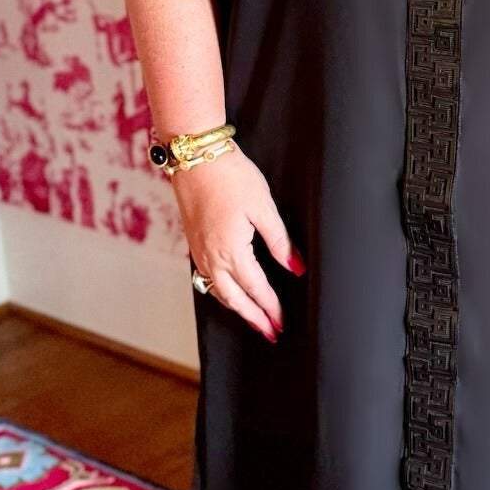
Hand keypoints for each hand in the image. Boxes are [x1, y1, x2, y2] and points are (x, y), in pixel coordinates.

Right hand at [171, 146, 303, 342]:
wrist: (195, 156)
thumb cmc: (230, 177)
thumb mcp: (264, 208)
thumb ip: (280, 241)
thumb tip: (295, 268)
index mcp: (230, 251)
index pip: (256, 289)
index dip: (270, 308)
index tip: (282, 323)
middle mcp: (210, 257)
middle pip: (234, 299)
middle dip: (253, 318)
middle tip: (270, 332)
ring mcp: (198, 251)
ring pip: (217, 291)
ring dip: (236, 307)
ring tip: (253, 318)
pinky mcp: (193, 242)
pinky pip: (206, 278)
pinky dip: (221, 292)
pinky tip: (229, 292)